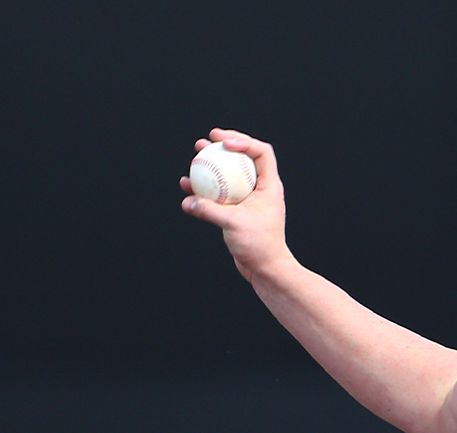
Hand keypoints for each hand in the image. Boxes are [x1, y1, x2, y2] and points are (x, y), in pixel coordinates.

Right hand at [180, 129, 291, 281]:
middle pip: (244, 158)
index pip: (262, 152)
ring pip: (230, 174)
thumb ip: (210, 210)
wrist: (265, 269)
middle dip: (225, 145)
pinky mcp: (238, 211)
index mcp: (269, 186)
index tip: (223, 142)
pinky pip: (220, 193)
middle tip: (208, 139)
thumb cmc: (259, 247)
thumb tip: (188, 201)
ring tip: (195, 154)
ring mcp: (249, 199)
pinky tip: (188, 187)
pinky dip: (206, 188)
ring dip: (213, 163)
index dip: (244, 141)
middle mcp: (261, 189)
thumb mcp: (233, 224)